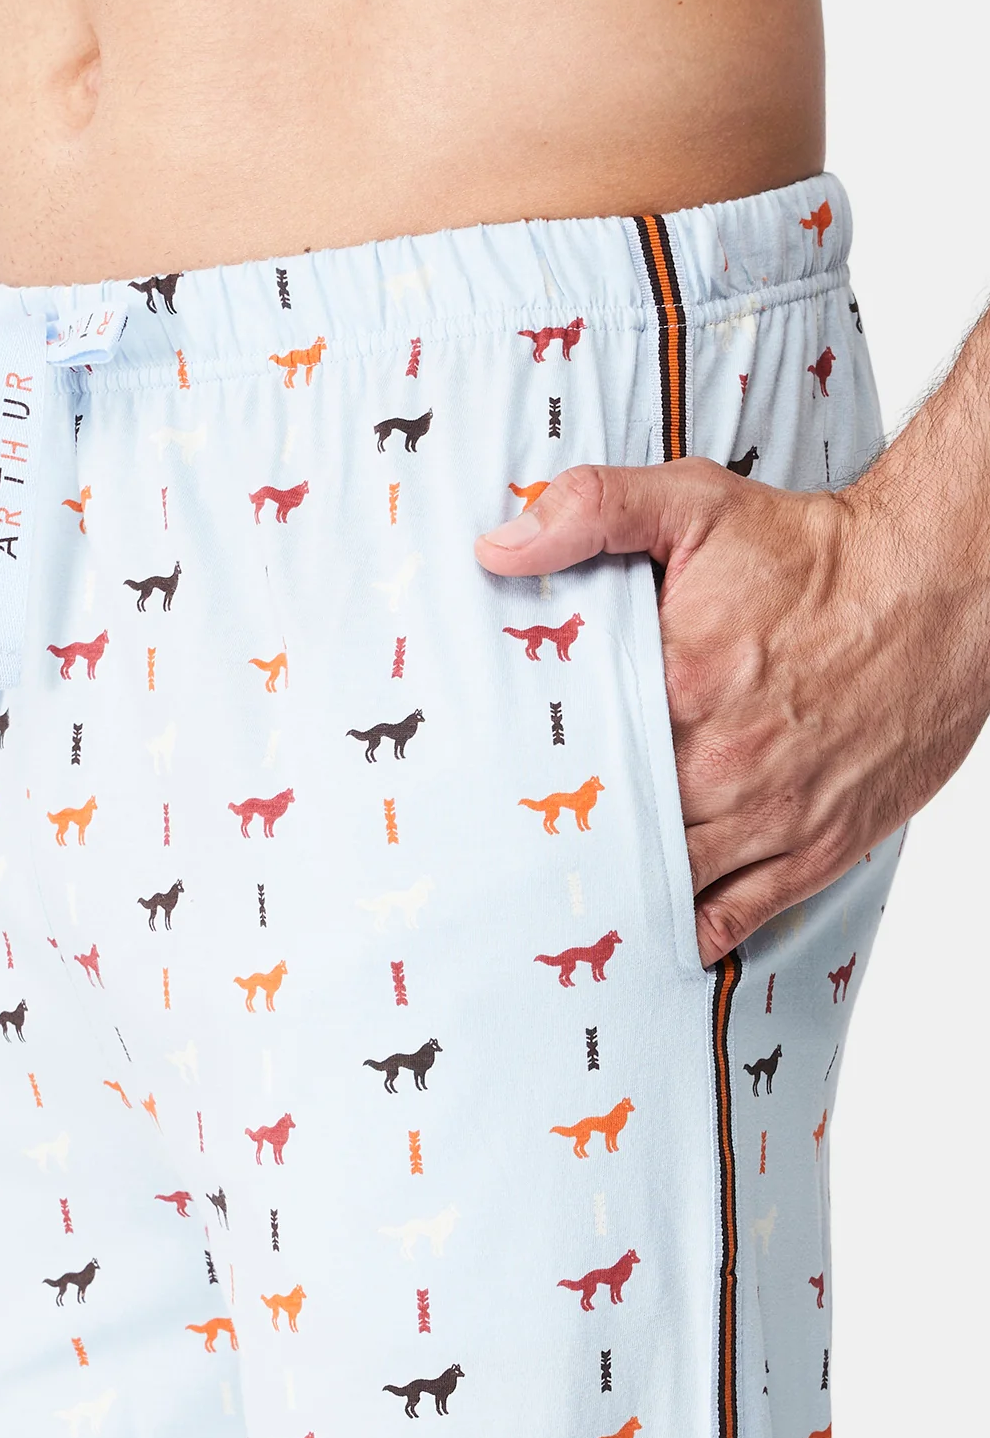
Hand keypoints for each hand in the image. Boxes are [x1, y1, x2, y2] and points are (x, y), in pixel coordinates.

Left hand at [474, 456, 989, 964]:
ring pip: (672, 880)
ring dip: (624, 891)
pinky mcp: (820, 845)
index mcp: (679, 686)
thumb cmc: (815, 553)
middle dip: (574, 845)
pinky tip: (658, 932)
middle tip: (522, 860)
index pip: (579, 756)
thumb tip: (499, 548)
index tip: (499, 791)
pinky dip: (695, 930)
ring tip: (573, 903)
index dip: (536, 778)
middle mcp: (722, 764)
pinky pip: (740, 912)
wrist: (938, 587)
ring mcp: (773, 813)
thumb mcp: (694, 505)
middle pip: (619, 829)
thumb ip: (591, 513)